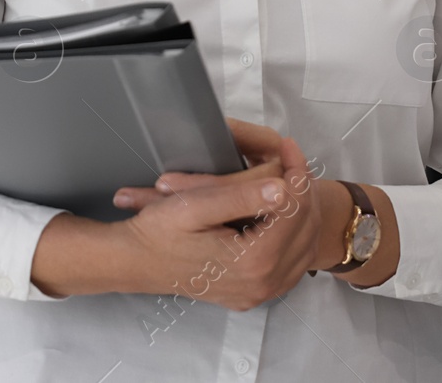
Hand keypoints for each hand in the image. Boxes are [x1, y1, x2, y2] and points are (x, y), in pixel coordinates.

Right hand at [111, 127, 327, 310]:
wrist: (136, 263)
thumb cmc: (158, 232)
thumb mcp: (194, 206)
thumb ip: (240, 197)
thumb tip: (282, 188)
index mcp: (252, 261)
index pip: (293, 209)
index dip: (297, 172)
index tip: (290, 145)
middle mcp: (262, 284)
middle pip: (306, 229)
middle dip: (305, 190)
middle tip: (293, 160)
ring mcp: (258, 294)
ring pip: (304, 249)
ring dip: (304, 213)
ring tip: (291, 181)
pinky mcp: (252, 296)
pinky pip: (291, 267)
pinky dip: (295, 238)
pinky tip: (283, 216)